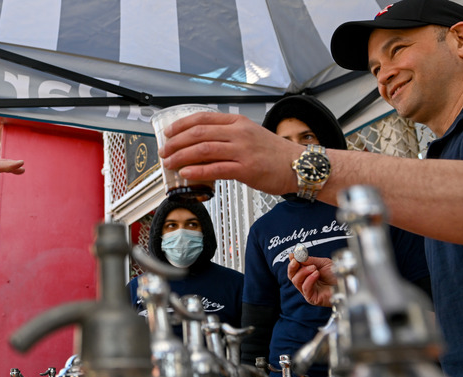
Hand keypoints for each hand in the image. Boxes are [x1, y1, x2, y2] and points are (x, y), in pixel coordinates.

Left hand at [159, 112, 303, 195]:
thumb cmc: (275, 154)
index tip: (168, 132)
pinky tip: (186, 173)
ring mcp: (242, 151)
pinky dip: (197, 170)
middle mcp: (238, 133)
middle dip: (176, 142)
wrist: (298, 165)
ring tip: (169, 163)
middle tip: (164, 151)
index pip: (203, 118)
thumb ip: (228, 135)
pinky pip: (215, 168)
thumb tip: (203, 142)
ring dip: (181, 156)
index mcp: (238, 122)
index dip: (181, 125)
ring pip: (203, 150)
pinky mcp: (246, 169)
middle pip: (199, 133)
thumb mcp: (250, 135)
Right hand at [287, 254, 336, 306]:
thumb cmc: (336, 275)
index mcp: (307, 274)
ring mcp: (308, 291)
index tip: (293, 255)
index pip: (295, 269)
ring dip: (303, 272)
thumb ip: (309, 260)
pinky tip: (316, 274)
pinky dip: (309, 279)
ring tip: (314, 268)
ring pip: (296, 281)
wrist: (346, 284)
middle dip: (292, 267)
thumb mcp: (323, 263)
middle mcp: (306, 283)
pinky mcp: (312, 298)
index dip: (293, 261)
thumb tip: (296, 255)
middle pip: (292, 276)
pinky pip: (305, 288)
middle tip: (296, 261)